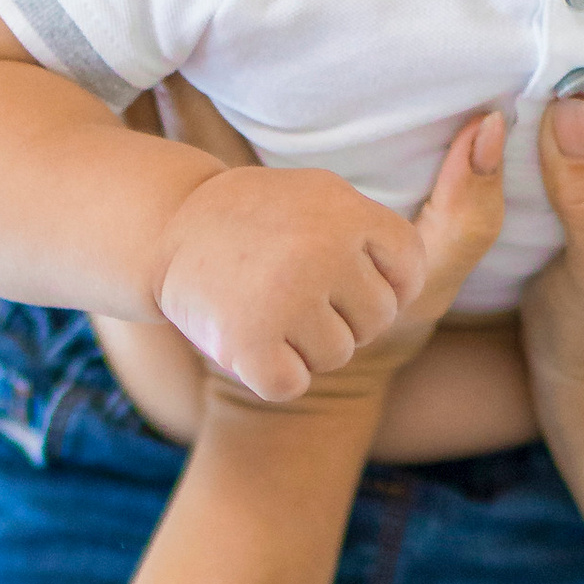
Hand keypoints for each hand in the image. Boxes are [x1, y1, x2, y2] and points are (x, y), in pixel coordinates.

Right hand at [153, 162, 430, 400]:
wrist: (167, 227)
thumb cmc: (257, 220)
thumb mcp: (323, 198)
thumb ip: (376, 236)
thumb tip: (416, 290)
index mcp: (347, 212)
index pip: (409, 272)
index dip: (383, 283)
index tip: (341, 275)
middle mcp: (322, 252)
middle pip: (377, 320)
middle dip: (342, 316)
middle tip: (293, 289)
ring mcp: (286, 298)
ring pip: (337, 356)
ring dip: (304, 345)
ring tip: (268, 307)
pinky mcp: (250, 342)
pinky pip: (292, 385)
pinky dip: (271, 375)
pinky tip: (249, 339)